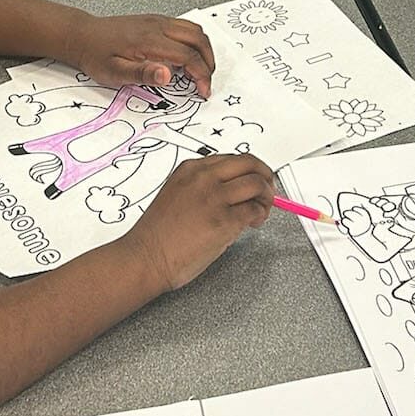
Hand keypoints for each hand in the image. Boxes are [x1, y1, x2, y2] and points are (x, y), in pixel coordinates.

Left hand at [64, 14, 215, 96]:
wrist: (83, 35)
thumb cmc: (96, 55)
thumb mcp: (115, 72)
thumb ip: (143, 74)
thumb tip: (167, 75)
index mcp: (150, 40)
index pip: (188, 56)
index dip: (201, 75)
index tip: (203, 91)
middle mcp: (157, 26)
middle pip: (198, 39)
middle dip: (208, 62)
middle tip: (205, 82)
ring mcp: (158, 21)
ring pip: (194, 30)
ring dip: (203, 50)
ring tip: (198, 71)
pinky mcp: (155, 20)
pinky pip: (184, 27)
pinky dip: (193, 42)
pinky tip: (185, 58)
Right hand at [124, 153, 274, 291]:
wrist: (145, 257)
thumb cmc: (157, 234)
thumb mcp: (177, 195)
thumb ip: (204, 188)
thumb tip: (233, 192)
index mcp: (190, 169)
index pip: (233, 158)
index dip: (250, 170)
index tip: (256, 179)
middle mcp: (204, 178)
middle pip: (250, 163)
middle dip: (265, 176)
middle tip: (268, 191)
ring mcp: (215, 197)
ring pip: (257, 184)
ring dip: (266, 197)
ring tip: (261, 211)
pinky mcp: (225, 220)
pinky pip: (254, 210)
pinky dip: (259, 215)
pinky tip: (253, 223)